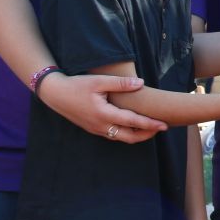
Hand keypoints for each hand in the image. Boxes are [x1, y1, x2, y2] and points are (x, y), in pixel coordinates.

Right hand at [37, 73, 167, 142]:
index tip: (164, 125)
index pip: (133, 122)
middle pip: (129, 137)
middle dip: (147, 134)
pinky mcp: (93, 128)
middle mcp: (101, 126)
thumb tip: (141, 83)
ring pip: (121, 138)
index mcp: (104, 114)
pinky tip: (133, 127)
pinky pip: (113, 135)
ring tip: (150, 128)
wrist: (55, 94)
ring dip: (136, 135)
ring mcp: (96, 129)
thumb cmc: (77, 85)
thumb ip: (121, 83)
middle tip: (161, 128)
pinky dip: (126, 133)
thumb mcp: (99, 81)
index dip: (150, 125)